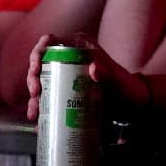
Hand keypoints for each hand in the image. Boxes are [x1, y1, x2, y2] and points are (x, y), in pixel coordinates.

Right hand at [25, 34, 147, 120]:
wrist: (132, 106)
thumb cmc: (128, 89)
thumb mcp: (119, 83)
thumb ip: (108, 75)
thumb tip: (93, 68)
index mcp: (80, 48)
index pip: (50, 42)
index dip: (37, 53)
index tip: (35, 71)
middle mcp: (70, 59)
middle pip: (41, 63)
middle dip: (33, 79)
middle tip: (35, 96)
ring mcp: (67, 76)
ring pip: (42, 82)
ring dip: (34, 98)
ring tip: (35, 115)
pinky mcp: (66, 93)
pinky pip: (49, 98)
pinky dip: (42, 109)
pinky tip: (39, 123)